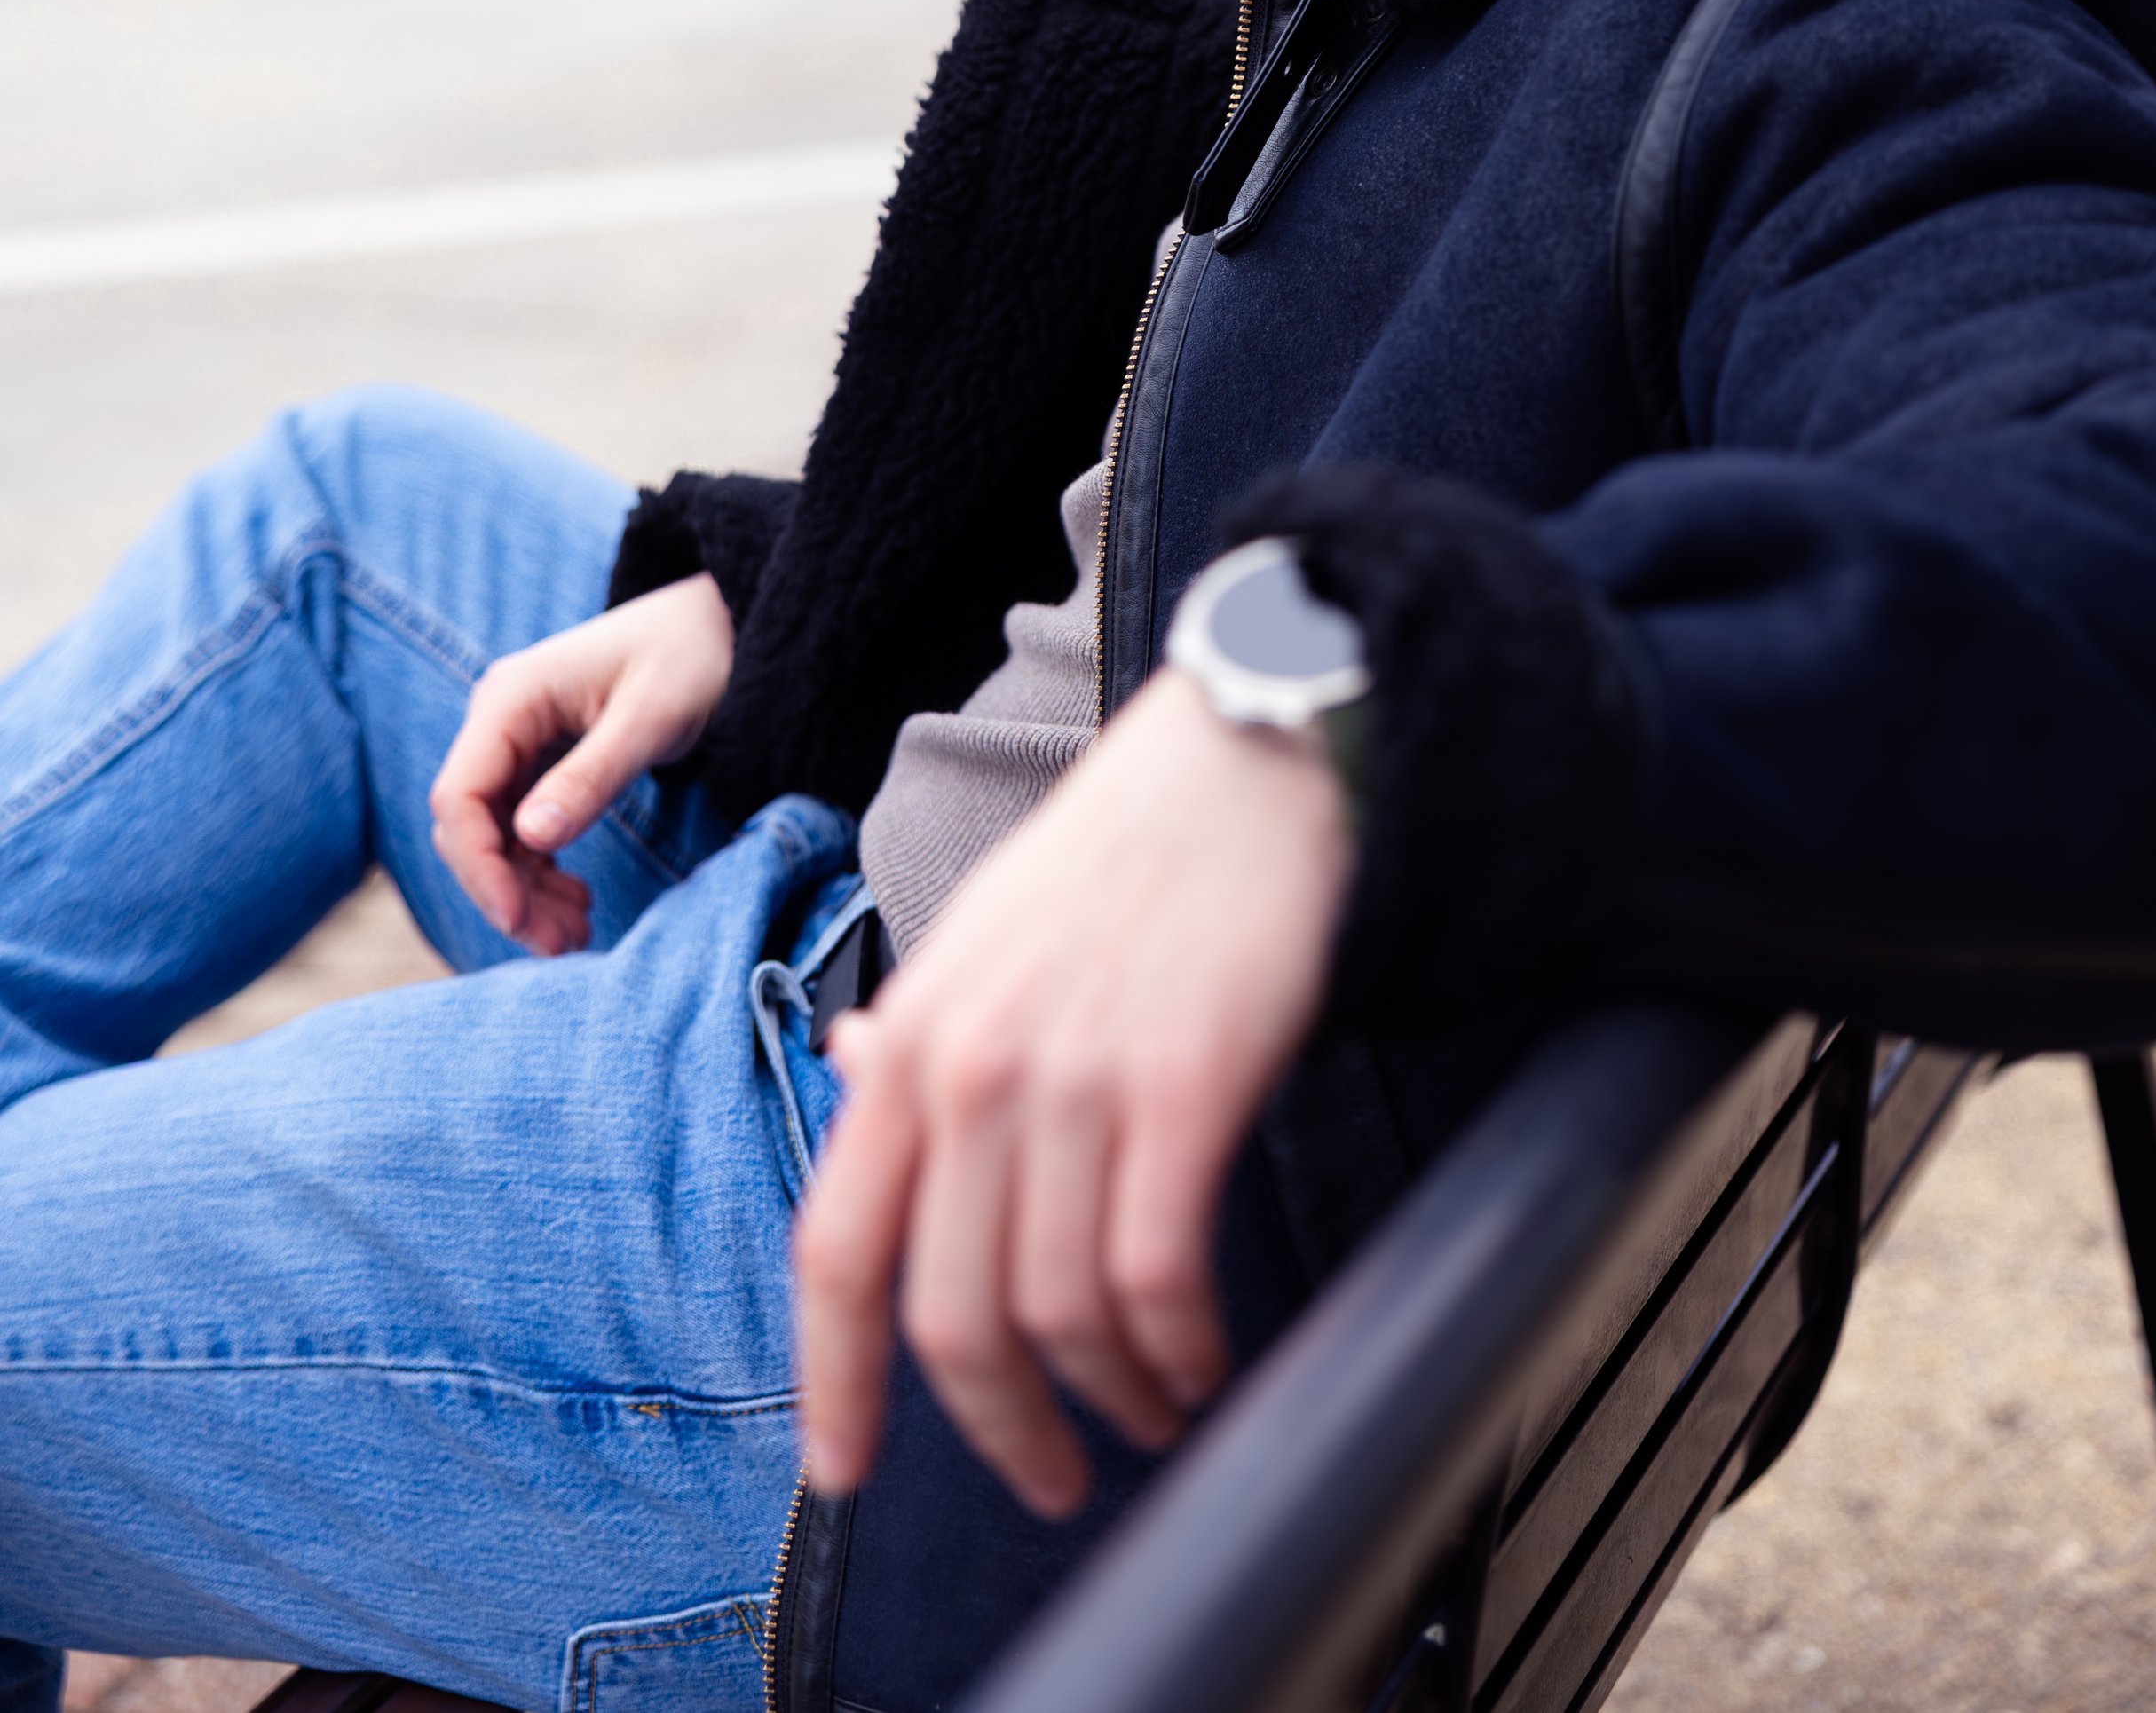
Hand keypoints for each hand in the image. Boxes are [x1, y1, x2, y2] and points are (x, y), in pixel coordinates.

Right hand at [427, 574, 733, 955]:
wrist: (721, 625)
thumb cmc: (692, 655)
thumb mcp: (651, 718)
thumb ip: (592, 776)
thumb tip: (531, 839)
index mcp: (511, 699)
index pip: (461, 797)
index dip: (480, 868)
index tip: (520, 921)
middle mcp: (501, 719)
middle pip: (470, 825)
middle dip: (505, 891)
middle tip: (561, 945)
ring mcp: (519, 740)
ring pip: (494, 835)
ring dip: (525, 890)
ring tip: (576, 934)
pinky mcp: (542, 760)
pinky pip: (521, 827)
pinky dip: (541, 870)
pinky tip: (576, 898)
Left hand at [795, 668, 1354, 1517]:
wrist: (1242, 759)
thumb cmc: (1120, 851)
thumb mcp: (982, 936)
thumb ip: (917, 1031)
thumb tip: (850, 1080)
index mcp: (912, 1035)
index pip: (835, 1248)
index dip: (834, 1381)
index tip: (847, 1470)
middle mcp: (973, 1066)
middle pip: (951, 1316)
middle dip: (1003, 1428)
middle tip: (1052, 1475)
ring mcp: (1074, 1079)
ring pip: (1058, 1313)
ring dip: (1108, 1399)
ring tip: (1151, 1414)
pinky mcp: (1183, 1087)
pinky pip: (1158, 1279)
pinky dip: (1180, 1354)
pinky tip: (1201, 1367)